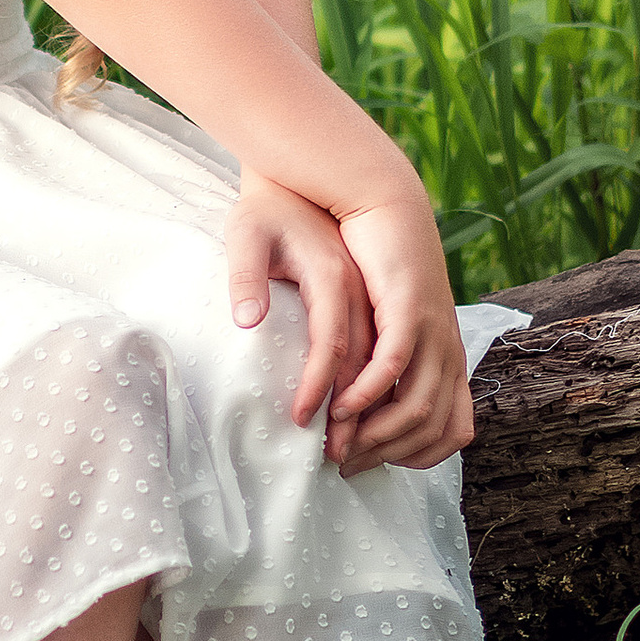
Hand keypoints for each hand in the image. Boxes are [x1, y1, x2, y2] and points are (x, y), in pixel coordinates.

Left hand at [224, 171, 376, 430]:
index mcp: (334, 273)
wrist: (303, 183)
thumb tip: (246, 321)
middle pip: (371, 363)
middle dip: (355, 414)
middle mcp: (364, 290)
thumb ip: (244, 275)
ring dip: (378, 412)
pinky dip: (388, 394)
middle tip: (335, 457)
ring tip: (355, 453)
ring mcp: (378, 299)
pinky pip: (395, 359)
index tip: (299, 418)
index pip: (332, 339)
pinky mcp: (381, 307)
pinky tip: (373, 424)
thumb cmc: (265, 212)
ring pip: (393, 367)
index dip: (317, 382)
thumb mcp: (245, 232)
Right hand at [330, 185, 473, 471]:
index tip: (368, 464)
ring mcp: (432, 329)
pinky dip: (368, 393)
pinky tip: (339, 406)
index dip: (414, 457)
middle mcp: (446, 348)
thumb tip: (362, 406)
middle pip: (433, 427)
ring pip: (417, 405)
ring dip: (376, 434)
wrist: (378, 196)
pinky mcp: (409, 306)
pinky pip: (394, 365)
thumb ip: (376, 359)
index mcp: (444, 354)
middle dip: (387, 455)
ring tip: (336, 444)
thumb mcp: (378, 320)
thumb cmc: (369, 260)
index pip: (450, 430)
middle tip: (343, 465)